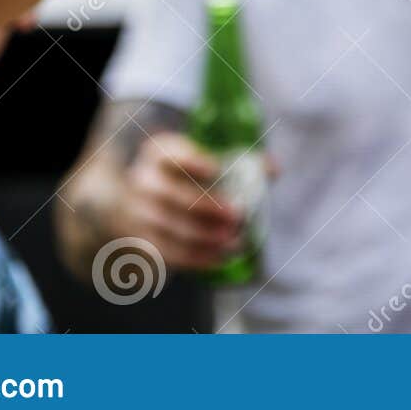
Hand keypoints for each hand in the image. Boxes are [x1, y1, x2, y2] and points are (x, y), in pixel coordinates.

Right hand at [109, 133, 242, 271]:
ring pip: (171, 227)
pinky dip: (196, 257)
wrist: (138, 203)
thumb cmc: (184, 178)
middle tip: (237, 216)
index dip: (193, 161)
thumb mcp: (202, 161)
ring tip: (234, 240)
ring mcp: (137, 213)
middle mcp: (144, 180)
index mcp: (159, 152)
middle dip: (206, 206)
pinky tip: (220, 257)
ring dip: (205, 236)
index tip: (217, 169)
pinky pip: (169, 252)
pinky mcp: (141, 241)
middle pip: (172, 194)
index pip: (172, 154)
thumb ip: (240, 161)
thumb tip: (273, 168)